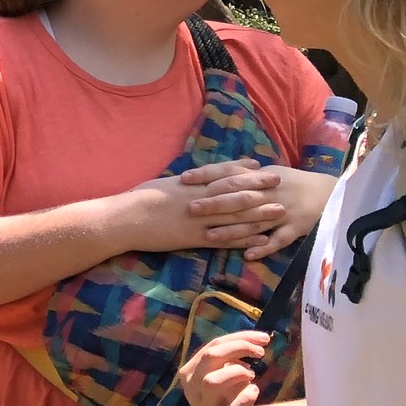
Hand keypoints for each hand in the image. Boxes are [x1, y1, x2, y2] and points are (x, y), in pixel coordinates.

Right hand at [117, 166, 288, 252]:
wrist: (125, 219)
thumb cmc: (136, 199)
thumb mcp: (160, 185)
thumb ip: (180, 185)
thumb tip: (190, 181)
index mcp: (189, 184)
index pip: (220, 174)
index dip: (240, 169)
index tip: (257, 166)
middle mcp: (199, 199)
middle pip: (234, 191)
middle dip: (258, 186)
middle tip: (279, 181)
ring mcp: (199, 219)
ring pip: (236, 215)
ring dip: (260, 212)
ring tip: (280, 210)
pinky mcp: (196, 238)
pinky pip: (226, 239)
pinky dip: (245, 239)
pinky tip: (261, 239)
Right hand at [178, 331, 286, 405]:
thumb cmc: (230, 398)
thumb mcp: (225, 375)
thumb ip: (231, 357)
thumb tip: (254, 340)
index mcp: (191, 372)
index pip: (212, 346)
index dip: (238, 338)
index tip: (263, 338)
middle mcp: (193, 389)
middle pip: (209, 358)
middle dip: (237, 348)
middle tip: (261, 352)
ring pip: (212, 381)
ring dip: (236, 372)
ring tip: (252, 374)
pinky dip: (245, 397)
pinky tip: (254, 391)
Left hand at [180, 162, 334, 261]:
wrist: (330, 193)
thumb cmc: (292, 182)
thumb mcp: (268, 173)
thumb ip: (243, 173)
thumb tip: (212, 171)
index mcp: (262, 177)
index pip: (230, 173)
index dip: (207, 175)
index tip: (184, 178)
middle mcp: (270, 194)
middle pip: (239, 198)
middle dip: (215, 203)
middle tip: (191, 208)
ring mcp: (283, 212)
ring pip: (255, 222)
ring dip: (232, 230)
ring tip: (210, 236)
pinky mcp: (296, 229)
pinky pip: (279, 240)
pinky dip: (264, 248)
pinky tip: (247, 255)